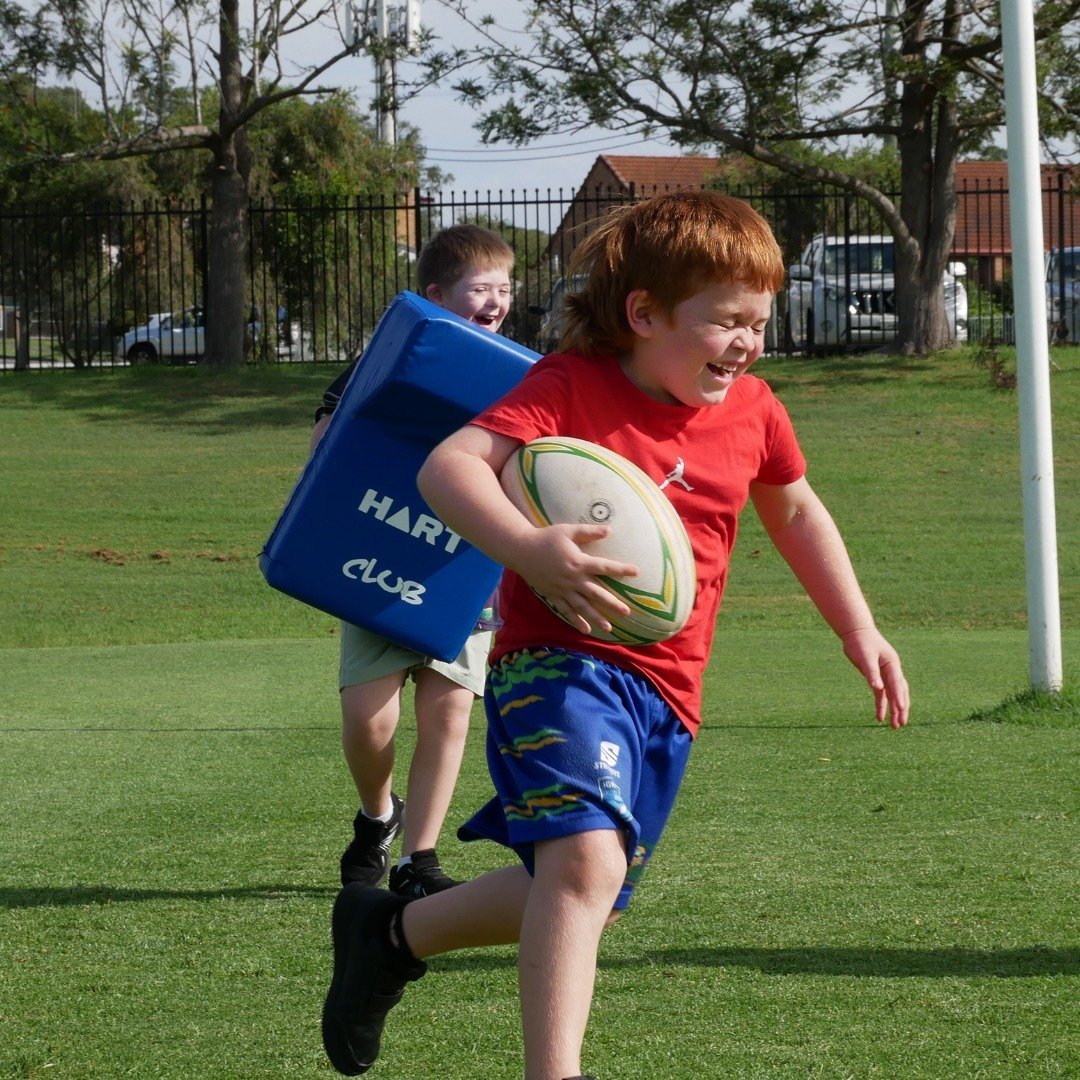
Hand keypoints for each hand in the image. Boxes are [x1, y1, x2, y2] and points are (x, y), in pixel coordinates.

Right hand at [513, 523, 637, 634]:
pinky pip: (566, 610)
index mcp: (578, 562)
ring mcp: (562, 589)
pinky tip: (586, 629)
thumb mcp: (568, 531)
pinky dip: (575, 620)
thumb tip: (610, 530)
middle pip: (596, 593)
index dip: (621, 569)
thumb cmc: (546, 538)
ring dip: (596, 618)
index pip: (604, 567)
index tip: (636, 572)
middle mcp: (572, 579)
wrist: (521, 550)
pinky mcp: (553, 595)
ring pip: (582, 607)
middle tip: (627, 613)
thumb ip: (589, 532)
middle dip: (612, 604)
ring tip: (609, 628)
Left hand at [841, 628, 909, 728]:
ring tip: (895, 726)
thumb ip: (871, 673)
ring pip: (892, 695)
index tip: (901, 709)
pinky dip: (882, 704)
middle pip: (899, 692)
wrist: (856, 632)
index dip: (899, 697)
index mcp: (892, 664)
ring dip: (894, 710)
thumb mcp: (865, 657)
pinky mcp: (877, 677)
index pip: (897, 683)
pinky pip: (882, 694)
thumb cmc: (861, 642)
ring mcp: (886, 674)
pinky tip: (880, 717)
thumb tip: (877, 689)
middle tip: (901, 724)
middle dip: (901, 708)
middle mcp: (892, 670)